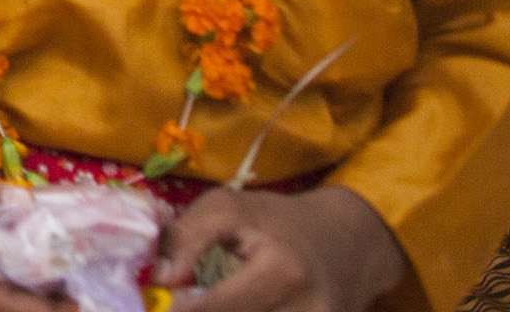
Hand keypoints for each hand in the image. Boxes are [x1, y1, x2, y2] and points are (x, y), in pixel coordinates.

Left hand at [156, 185, 405, 310]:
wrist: (350, 243)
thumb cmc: (279, 222)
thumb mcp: (227, 208)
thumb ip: (186, 237)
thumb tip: (160, 280)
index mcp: (284, 273)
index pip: (220, 307)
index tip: (164, 306)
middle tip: (180, 308)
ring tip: (200, 308)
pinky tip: (236, 310)